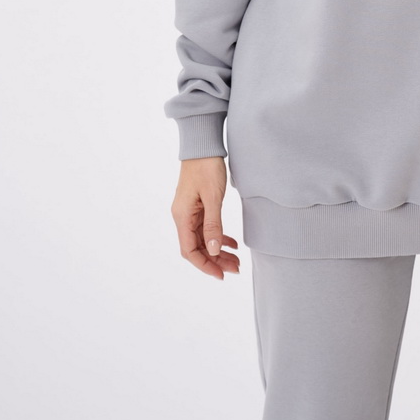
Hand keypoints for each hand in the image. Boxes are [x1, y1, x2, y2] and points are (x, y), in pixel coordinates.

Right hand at [171, 157, 240, 280]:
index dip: (205, 265)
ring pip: (203, 239)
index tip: (221, 275)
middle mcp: (183, 216)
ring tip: (237, 260)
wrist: (203, 144)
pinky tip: (232, 243)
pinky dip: (219, 237)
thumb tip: (214, 251)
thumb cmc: (206, 167)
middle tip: (236, 268)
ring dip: (218, 250)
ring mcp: (190, 211)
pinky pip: (207, 228)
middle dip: (216, 260)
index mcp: (182, 216)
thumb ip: (213, 225)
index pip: (189, 251)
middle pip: (197, 247)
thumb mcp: (213, 197)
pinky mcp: (198, 205)